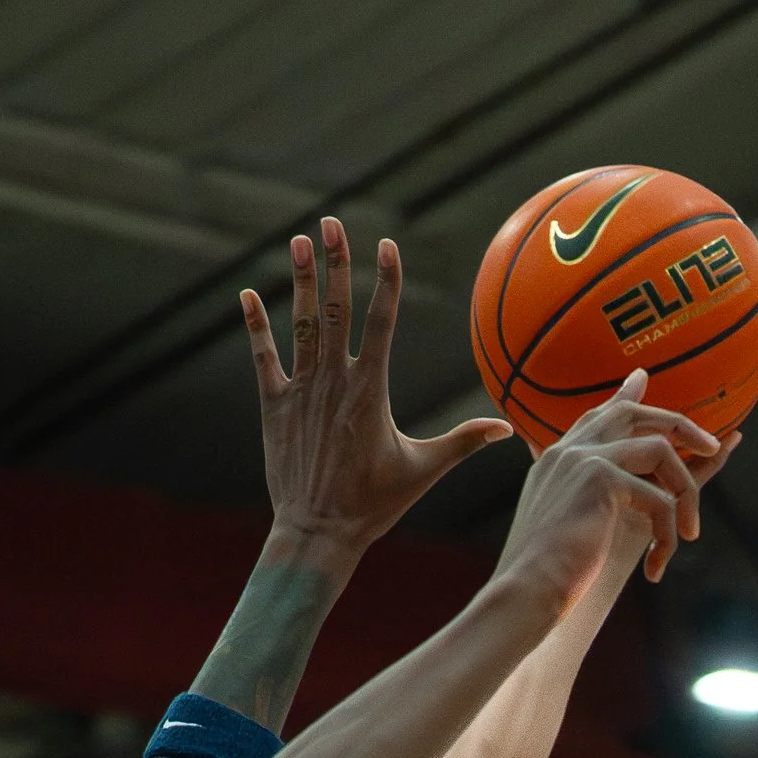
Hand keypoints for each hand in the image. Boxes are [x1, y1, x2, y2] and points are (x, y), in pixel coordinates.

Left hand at [244, 220, 509, 563]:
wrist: (318, 534)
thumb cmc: (373, 506)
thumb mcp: (423, 471)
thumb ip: (463, 443)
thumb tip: (508, 430)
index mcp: (370, 392)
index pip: (381, 323)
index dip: (384, 281)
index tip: (385, 245)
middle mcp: (334, 383)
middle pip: (337, 310)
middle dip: (336, 263)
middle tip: (333, 223)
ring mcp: (301, 392)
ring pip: (302, 325)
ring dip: (301, 281)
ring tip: (301, 240)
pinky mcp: (274, 407)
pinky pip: (263, 358)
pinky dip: (256, 326)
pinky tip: (249, 295)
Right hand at [495, 377, 726, 606]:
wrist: (525, 591)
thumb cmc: (547, 575)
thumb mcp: (571, 529)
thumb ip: (593, 502)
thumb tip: (626, 499)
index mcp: (558, 457)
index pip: (598, 414)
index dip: (626, 397)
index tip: (643, 378)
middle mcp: (570, 448)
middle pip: (635, 413)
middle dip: (681, 425)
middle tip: (715, 446)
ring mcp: (585, 457)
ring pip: (662, 452)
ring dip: (686, 494)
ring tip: (690, 533)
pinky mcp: (601, 478)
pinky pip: (660, 498)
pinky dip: (668, 535)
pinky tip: (656, 568)